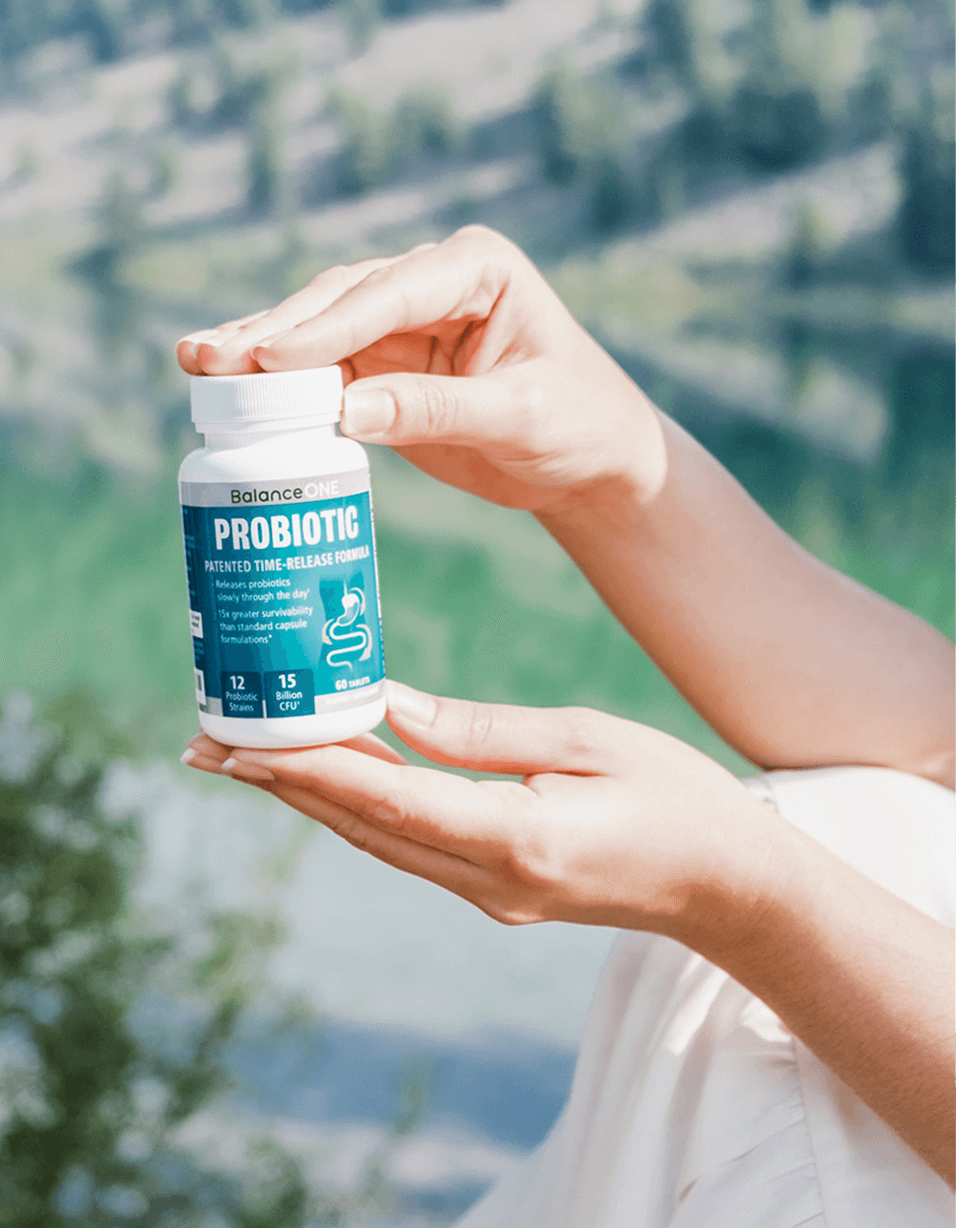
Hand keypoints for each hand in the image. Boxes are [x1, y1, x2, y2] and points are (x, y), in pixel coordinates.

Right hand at [176, 227, 664, 513]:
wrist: (591, 459)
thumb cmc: (578, 424)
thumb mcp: (521, 418)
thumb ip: (438, 411)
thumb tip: (349, 411)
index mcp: (476, 269)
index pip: (393, 291)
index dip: (329, 325)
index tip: (273, 359)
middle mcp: (432, 282)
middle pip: (340, 300)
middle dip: (275, 330)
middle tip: (208, 358)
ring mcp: (403, 322)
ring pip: (319, 329)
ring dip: (260, 349)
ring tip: (195, 364)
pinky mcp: (384, 365)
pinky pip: (322, 370)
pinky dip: (279, 385)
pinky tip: (227, 391)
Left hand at [179, 681, 773, 939]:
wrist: (728, 887)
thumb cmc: (674, 796)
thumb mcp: (587, 738)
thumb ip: (483, 732)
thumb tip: (391, 708)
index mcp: (518, 839)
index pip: (389, 798)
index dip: (307, 768)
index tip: (238, 742)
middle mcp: (490, 883)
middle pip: (362, 827)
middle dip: (280, 783)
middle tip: (205, 743)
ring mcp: (490, 898)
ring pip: (376, 841)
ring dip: (308, 799)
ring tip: (244, 756)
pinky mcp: (497, 894)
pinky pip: (408, 847)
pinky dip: (358, 810)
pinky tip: (327, 778)